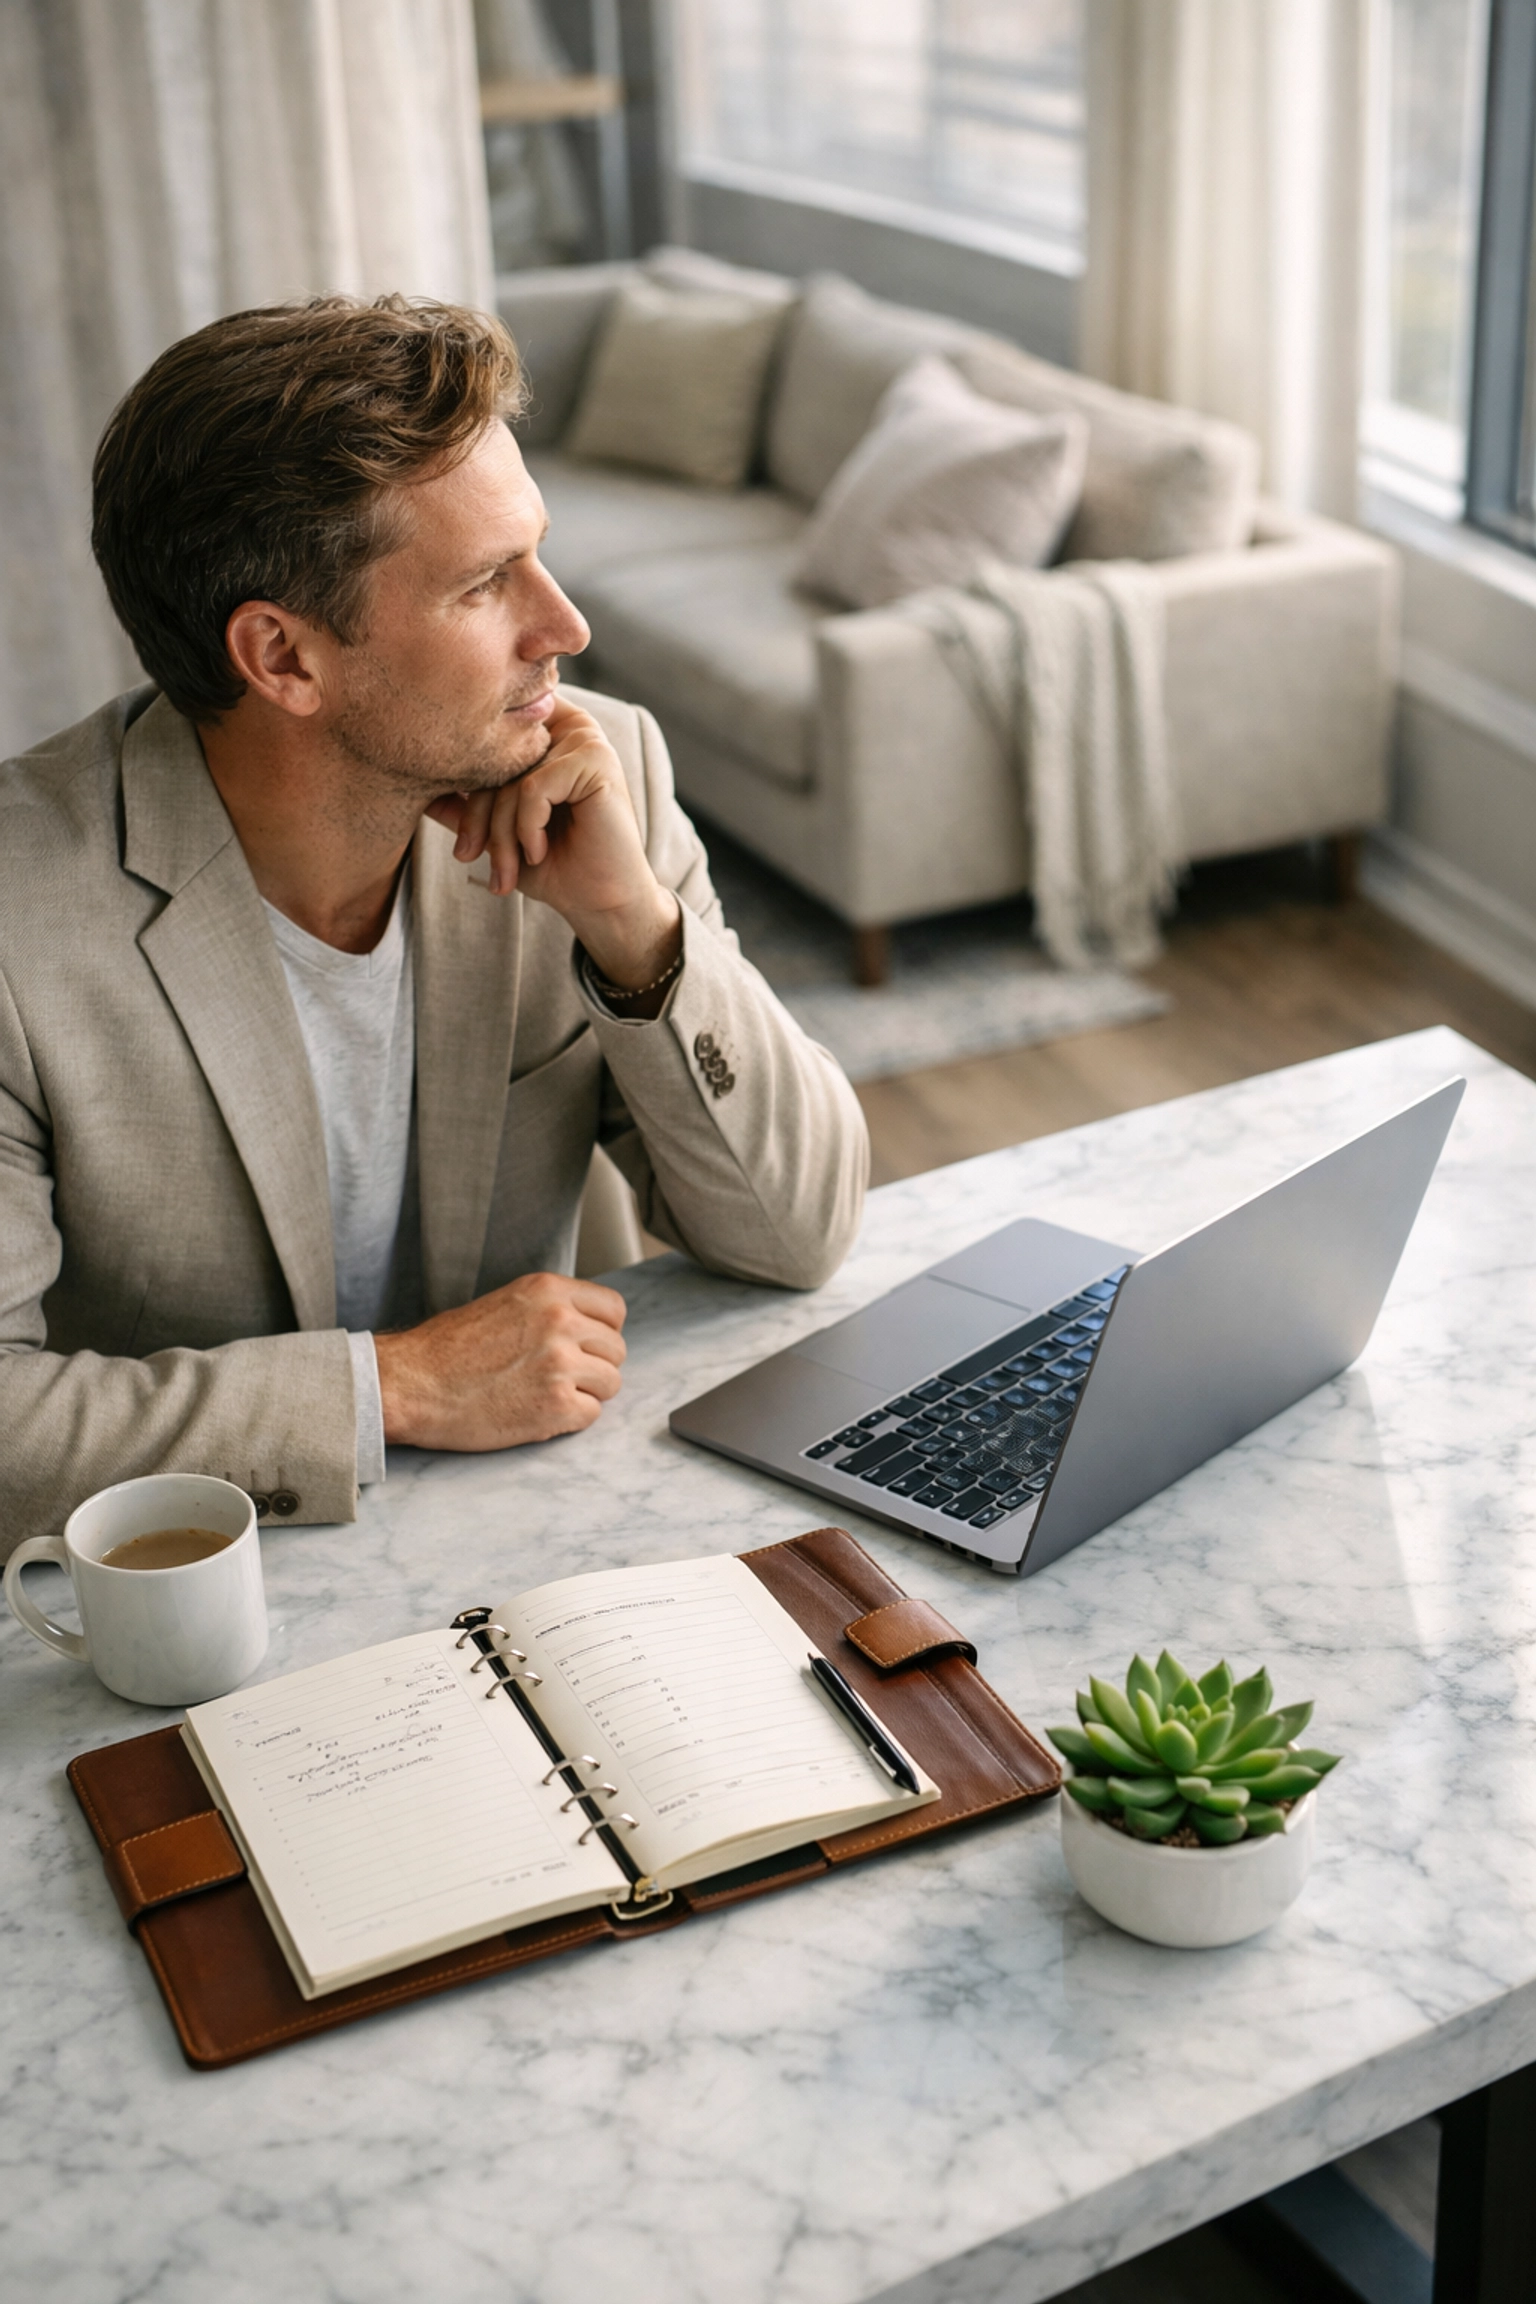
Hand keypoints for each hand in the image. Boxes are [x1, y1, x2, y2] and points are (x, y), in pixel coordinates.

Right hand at [374, 1272, 626, 1451]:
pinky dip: (570, 1420)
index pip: (614, 1309)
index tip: (588, 1346)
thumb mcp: (505, 1303)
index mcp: (548, 1291)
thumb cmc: (445, 1349)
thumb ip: (549, 1309)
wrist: (411, 1385)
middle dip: (595, 1366)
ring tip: (547, 1395)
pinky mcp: (555, 1406)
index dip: (603, 1332)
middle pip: (616, 1349)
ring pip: (611, 1383)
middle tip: (560, 1377)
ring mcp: (560, 1364)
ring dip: (586, 1394)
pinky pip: (592, 1415)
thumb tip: (587, 1327)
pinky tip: (538, 1413)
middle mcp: (560, 1322)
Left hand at [426, 696, 679, 991]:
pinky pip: (533, 789)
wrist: (600, 902)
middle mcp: (566, 725)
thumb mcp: (497, 832)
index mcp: (544, 732)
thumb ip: (463, 806)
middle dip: (475, 816)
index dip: (462, 779)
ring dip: (499, 833)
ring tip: (507, 870)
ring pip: (511, 777)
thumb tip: (418, 789)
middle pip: (494, 757)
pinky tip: (538, 852)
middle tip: (470, 857)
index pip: (482, 738)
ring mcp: (585, 739)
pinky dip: (527, 829)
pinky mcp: (596, 761)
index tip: (462, 831)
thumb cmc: (554, 866)